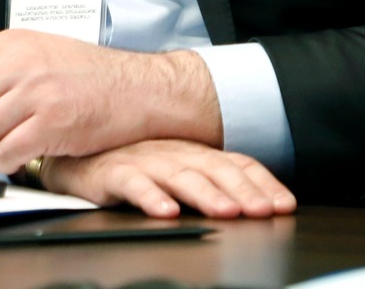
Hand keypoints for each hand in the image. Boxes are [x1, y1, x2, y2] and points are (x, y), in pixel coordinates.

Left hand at [0, 30, 219, 171]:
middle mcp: (18, 64)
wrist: (138, 88)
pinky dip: (6, 164)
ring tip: (2, 150)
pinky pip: (4, 154)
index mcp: (9, 43)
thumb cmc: (92, 74)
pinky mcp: (51, 124)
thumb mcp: (39, 49)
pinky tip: (21, 157)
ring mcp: (35, 93)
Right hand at [40, 140, 295, 219]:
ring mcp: (146, 161)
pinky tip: (166, 211)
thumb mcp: (179, 173)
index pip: (238, 164)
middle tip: (263, 211)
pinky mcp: (114, 172)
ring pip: (181, 176)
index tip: (284, 204)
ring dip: (206, 193)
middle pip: (216, 170)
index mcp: (196, 154)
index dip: (263, 183)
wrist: (79, 154)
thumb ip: (211, 186)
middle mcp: (176, 153)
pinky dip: (151, 197)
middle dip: (243, 191)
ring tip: (225, 211)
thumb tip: (253, 206)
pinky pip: (134, 184)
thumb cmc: (133, 165)